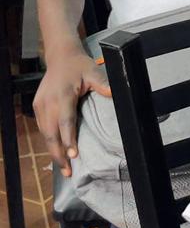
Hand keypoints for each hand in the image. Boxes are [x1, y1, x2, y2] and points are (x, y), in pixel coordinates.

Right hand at [34, 51, 111, 176]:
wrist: (60, 55)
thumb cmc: (79, 65)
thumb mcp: (93, 72)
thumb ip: (102, 84)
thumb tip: (114, 94)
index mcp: (63, 95)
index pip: (65, 122)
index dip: (68, 140)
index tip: (74, 155)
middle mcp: (48, 102)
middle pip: (51, 133)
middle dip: (58, 154)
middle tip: (68, 172)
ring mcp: (40, 105)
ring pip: (45, 133)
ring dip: (53, 151)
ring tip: (63, 168)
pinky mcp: (37, 106)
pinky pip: (42, 128)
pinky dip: (49, 141)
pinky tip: (56, 152)